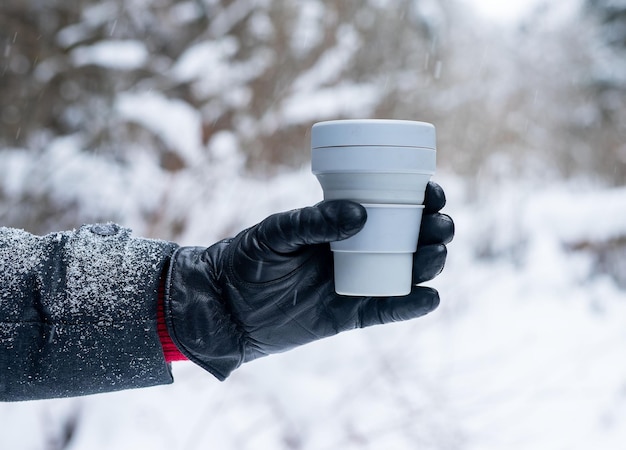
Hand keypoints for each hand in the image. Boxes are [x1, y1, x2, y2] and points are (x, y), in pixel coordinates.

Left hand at [164, 182, 453, 379]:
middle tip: (439, 225)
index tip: (432, 192)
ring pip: (405, 272)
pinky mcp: (349, 314)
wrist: (224, 306)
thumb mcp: (275, 232)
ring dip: (430, 264)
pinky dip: (409, 306)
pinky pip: (386, 310)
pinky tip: (428, 298)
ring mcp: (355, 282)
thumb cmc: (246, 259)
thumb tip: (360, 214)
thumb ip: (312, 221)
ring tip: (434, 256)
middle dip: (434, 230)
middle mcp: (356, 250)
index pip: (391, 206)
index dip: (420, 198)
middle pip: (410, 238)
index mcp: (341, 222)